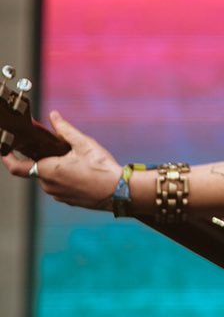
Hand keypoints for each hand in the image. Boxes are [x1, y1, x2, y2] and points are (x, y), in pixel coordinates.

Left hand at [1, 111, 122, 208]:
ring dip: (57, 169)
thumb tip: (53, 116)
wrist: (119, 191)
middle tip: (61, 151)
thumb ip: (65, 129)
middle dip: (46, 159)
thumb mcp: (84, 144)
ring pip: (49, 178)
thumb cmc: (101, 168)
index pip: (16, 167)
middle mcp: (48, 185)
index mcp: (47, 170)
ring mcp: (57, 195)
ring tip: (77, 163)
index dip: (8, 158)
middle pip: (38, 168)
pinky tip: (83, 173)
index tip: (5, 150)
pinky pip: (60, 187)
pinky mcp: (67, 200)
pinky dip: (66, 179)